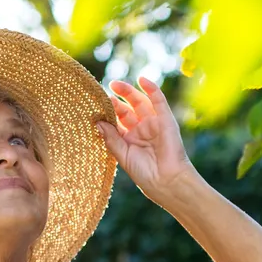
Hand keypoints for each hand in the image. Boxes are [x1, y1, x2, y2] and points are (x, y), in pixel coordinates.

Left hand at [98, 75, 198, 204]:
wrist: (166, 181)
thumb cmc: (145, 174)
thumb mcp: (123, 155)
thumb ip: (111, 138)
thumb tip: (98, 122)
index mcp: (130, 140)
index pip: (117, 122)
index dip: (107, 113)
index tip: (95, 106)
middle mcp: (142, 130)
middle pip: (127, 110)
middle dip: (116, 101)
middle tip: (104, 92)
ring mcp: (154, 124)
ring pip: (140, 103)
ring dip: (129, 92)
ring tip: (115, 84)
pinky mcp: (166, 119)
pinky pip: (159, 101)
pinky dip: (152, 89)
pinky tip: (141, 80)